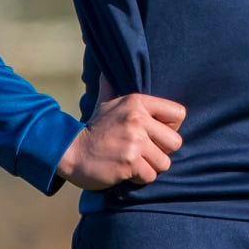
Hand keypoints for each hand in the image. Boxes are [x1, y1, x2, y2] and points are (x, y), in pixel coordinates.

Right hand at [57, 77, 184, 190]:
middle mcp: (138, 119)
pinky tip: (125, 171)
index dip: (170, 128)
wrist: (69, 151)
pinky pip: (150, 176)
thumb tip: (105, 70)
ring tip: (133, 162)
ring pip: (164, 162)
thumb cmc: (93, 130)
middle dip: (162, 152)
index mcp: (137, 102)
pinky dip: (139, 178)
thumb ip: (111, 87)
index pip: (178, 113)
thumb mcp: (104, 104)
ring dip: (150, 167)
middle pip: (175, 142)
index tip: (154, 134)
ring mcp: (134, 141)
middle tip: (143, 152)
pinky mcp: (129, 162)